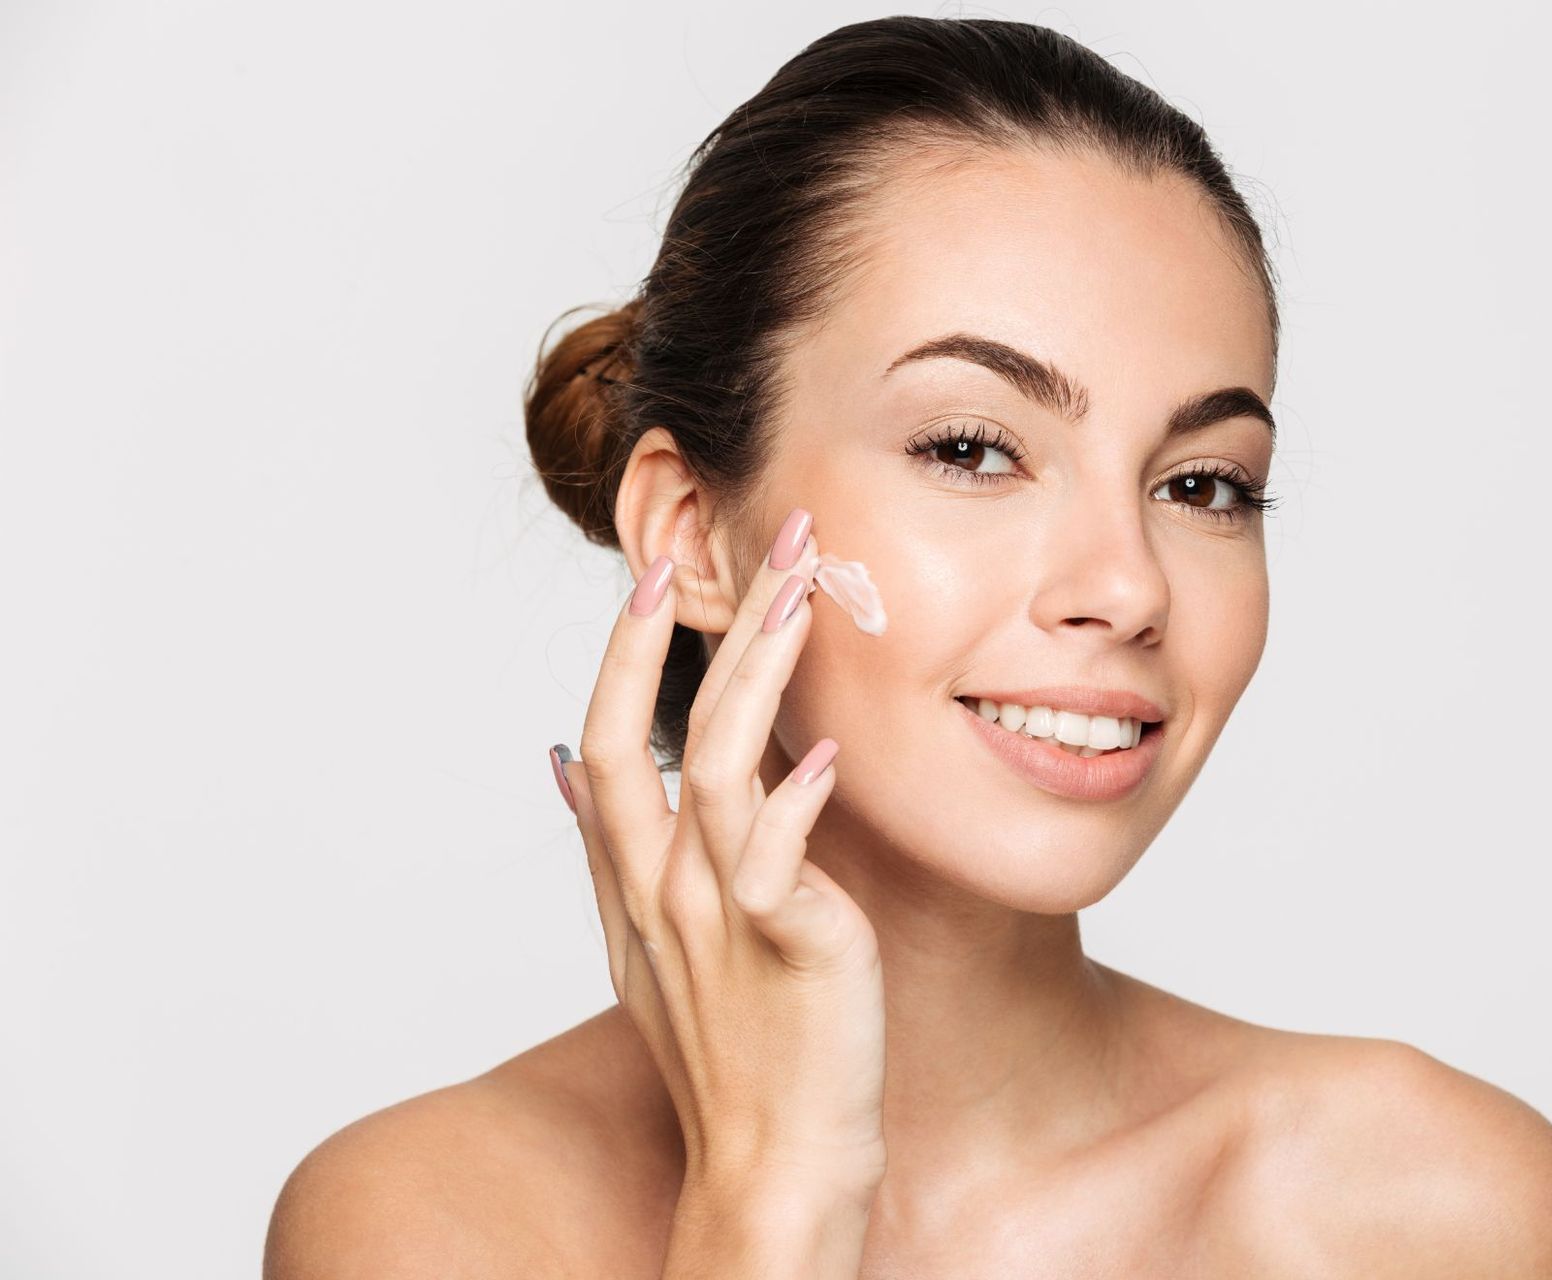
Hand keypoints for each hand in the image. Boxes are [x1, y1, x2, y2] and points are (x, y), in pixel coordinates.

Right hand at [553, 509, 886, 1196]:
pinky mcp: (784, 944)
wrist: (772, 1162)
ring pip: (721, 763)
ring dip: (761, 668)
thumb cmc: (727, 1050)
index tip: (655, 572)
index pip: (605, 736)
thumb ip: (606, 850)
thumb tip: (563, 761)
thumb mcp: (644, 945)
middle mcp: (660, 886)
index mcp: (630, 878)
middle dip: (702, 623)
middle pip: (657, 729)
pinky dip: (798, 797)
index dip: (624, 650)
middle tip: (761, 534)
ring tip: (806, 591)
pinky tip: (830, 749)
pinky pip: (776, 855)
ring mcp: (716, 914)